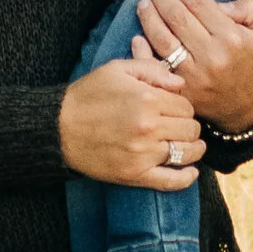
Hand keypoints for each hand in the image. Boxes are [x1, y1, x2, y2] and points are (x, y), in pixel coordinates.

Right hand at [59, 55, 203, 189]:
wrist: (58, 128)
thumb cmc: (87, 95)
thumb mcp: (117, 69)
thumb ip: (152, 70)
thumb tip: (181, 83)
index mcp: (147, 100)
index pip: (186, 106)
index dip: (183, 106)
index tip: (175, 109)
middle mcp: (148, 128)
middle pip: (190, 128)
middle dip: (189, 125)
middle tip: (180, 126)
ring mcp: (143, 154)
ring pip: (187, 153)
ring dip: (194, 149)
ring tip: (193, 145)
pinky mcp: (135, 175)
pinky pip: (171, 181)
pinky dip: (186, 178)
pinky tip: (191, 171)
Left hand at [132, 0, 252, 131]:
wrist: (248, 106)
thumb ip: (249, 8)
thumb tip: (219, 4)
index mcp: (232, 38)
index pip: (199, 4)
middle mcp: (212, 56)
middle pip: (177, 18)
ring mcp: (194, 75)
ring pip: (163, 39)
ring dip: (149, 18)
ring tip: (144, 5)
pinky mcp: (181, 90)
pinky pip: (156, 66)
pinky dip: (142, 50)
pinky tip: (138, 36)